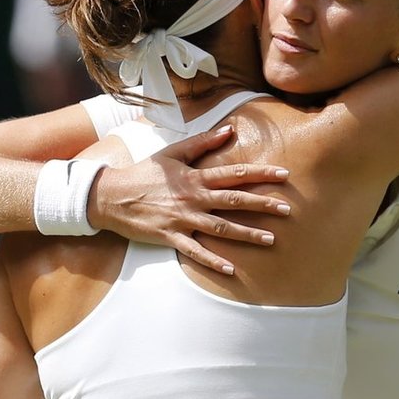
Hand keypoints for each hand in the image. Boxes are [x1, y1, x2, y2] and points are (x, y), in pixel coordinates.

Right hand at [87, 125, 291, 274]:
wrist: (110, 196)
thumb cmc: (143, 173)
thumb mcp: (172, 153)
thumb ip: (202, 142)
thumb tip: (229, 129)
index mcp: (195, 177)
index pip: (235, 174)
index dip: (261, 174)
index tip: (284, 176)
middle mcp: (193, 198)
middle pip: (234, 201)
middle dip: (263, 205)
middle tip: (287, 210)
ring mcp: (183, 219)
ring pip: (221, 228)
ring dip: (247, 234)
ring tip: (271, 239)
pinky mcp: (171, 237)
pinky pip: (196, 252)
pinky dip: (213, 261)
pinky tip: (232, 269)